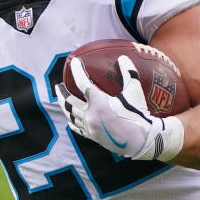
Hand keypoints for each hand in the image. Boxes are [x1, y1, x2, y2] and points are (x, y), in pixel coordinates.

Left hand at [56, 55, 182, 161]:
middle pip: (69, 102)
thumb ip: (129, 73)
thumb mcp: (134, 92)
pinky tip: (70, 119)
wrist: (140, 141)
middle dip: (62, 93)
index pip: (82, 83)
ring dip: (64, 106)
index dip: (77, 71)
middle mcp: (90, 115)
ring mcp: (89, 127)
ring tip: (62, 100)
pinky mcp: (92, 136)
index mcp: (99, 103)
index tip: (74, 63)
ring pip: (70, 115)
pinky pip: (77, 128)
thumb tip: (123, 58)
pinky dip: (72, 121)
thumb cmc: (138, 115)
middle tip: (58, 85)